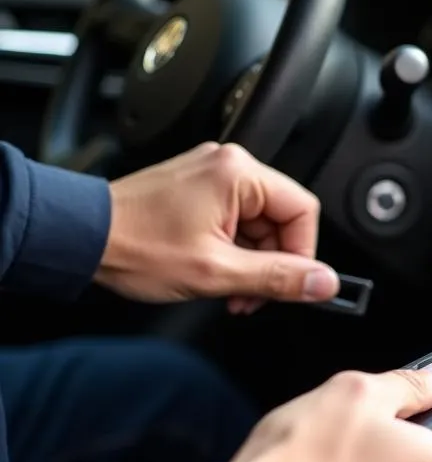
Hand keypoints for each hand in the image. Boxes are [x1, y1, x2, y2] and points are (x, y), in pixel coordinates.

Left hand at [94, 142, 339, 312]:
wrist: (79, 239)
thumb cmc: (133, 245)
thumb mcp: (217, 272)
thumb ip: (278, 277)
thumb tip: (324, 283)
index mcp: (239, 173)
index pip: (304, 211)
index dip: (304, 254)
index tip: (294, 285)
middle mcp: (228, 166)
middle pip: (283, 220)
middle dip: (273, 264)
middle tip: (253, 295)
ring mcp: (211, 177)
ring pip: (260, 225)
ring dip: (252, 263)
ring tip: (227, 289)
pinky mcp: (198, 190)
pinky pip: (236, 221)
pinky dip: (233, 251)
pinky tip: (215, 272)